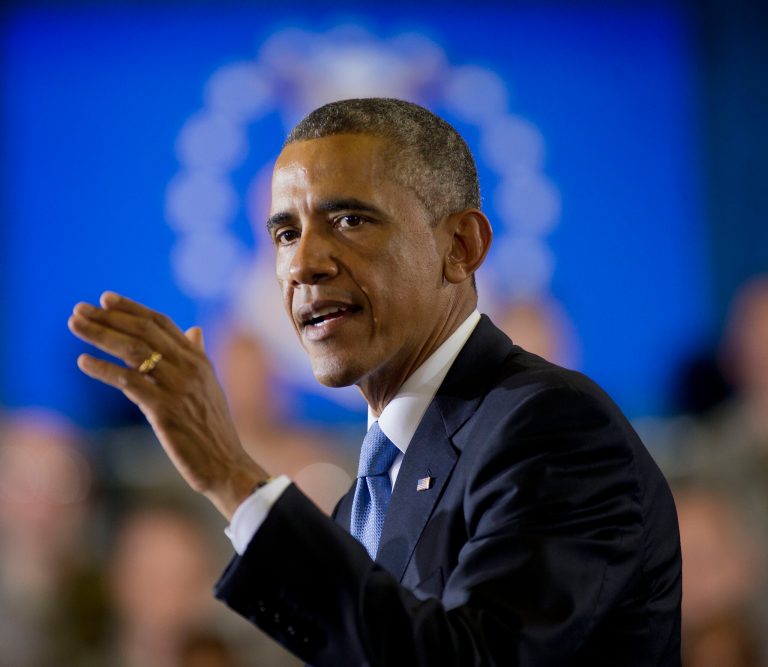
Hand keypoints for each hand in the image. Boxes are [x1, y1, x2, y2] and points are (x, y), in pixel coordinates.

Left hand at [68, 291, 268, 518]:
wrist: (226, 464)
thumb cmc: (213, 429)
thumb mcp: (209, 386)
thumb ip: (198, 356)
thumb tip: (194, 331)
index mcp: (199, 359)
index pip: (162, 323)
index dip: (132, 309)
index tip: (105, 299)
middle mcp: (190, 367)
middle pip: (144, 331)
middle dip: (109, 317)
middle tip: (79, 309)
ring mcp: (178, 387)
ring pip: (133, 350)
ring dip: (100, 335)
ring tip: (74, 326)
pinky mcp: (165, 409)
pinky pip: (129, 381)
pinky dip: (103, 369)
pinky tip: (83, 362)